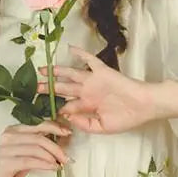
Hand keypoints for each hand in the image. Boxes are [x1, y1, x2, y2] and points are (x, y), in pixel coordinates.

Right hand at [0, 121, 71, 176]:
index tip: (68, 133)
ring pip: (36, 148)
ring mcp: (6, 148)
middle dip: (57, 147)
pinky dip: (45, 165)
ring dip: (53, 157)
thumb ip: (38, 149)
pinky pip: (31, 161)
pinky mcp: (6, 162)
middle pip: (39, 136)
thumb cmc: (8, 171)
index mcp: (13, 130)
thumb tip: (61, 145)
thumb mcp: (25, 156)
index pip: (38, 124)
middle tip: (67, 158)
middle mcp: (8, 135)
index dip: (55, 127)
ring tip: (61, 165)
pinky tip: (54, 169)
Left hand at [37, 45, 156, 134]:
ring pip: (71, 74)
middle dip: (49, 88)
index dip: (55, 107)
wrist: (143, 106)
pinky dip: (80, 53)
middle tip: (34, 88)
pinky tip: (69, 48)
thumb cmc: (125, 119)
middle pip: (64, 89)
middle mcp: (87, 92)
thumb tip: (67, 117)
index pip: (67, 105)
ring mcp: (93, 81)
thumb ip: (84, 124)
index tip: (40, 108)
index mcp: (87, 106)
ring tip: (42, 70)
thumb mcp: (102, 128)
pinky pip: (89, 60)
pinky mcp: (101, 72)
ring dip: (56, 72)